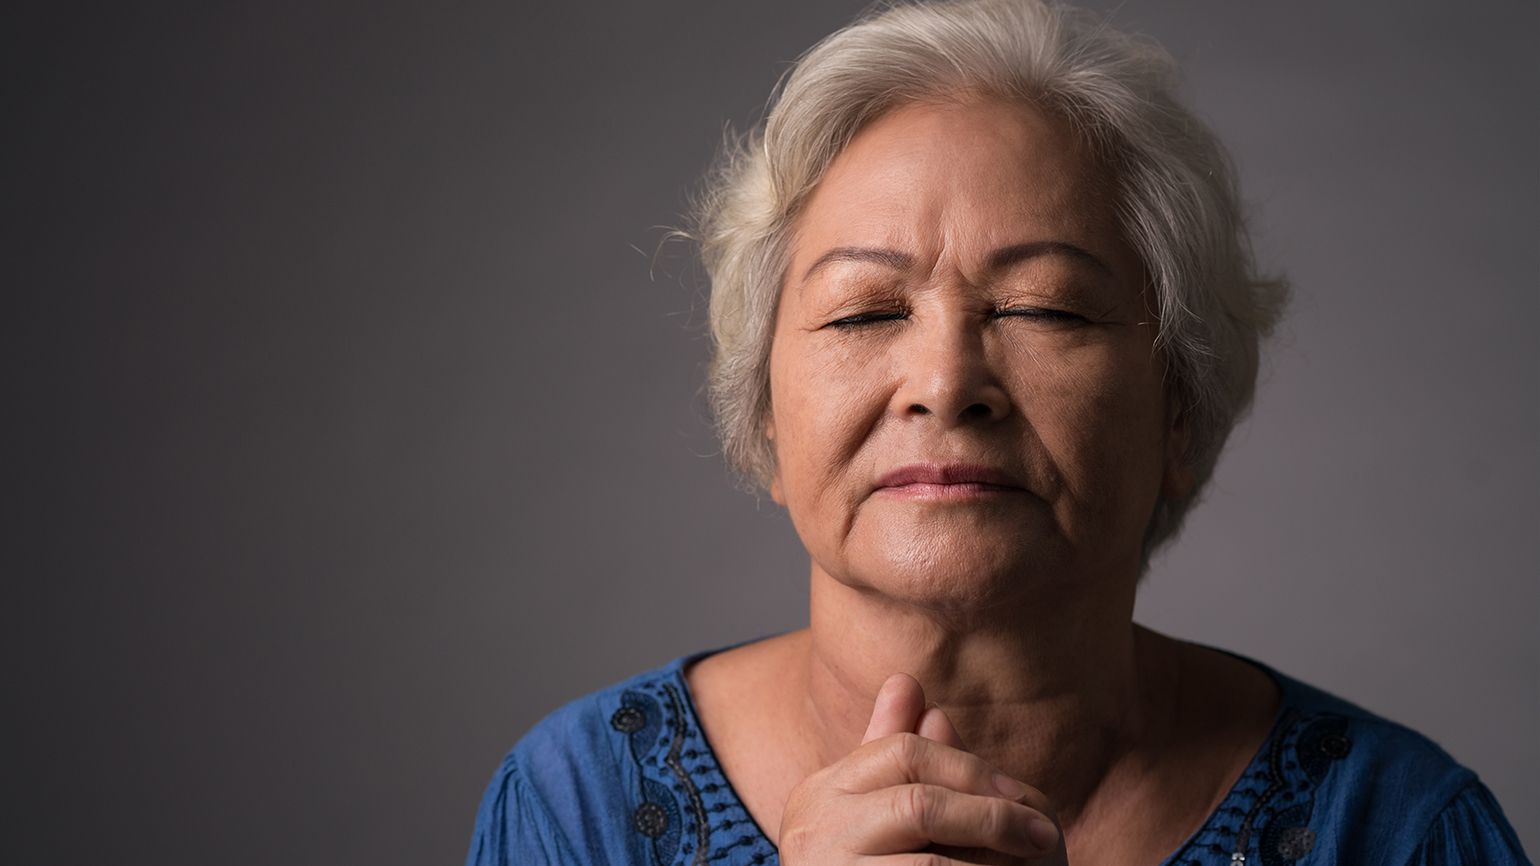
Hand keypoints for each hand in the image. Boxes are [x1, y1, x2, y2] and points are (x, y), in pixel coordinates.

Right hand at [777, 673, 1067, 864]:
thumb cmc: (870, 864)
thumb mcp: (880, 808)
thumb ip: (897, 754)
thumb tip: (908, 682)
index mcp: (821, 792)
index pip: (901, 752)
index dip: (967, 767)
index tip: (1018, 791)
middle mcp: (813, 832)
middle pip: (918, 804)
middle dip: (989, 816)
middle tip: (1044, 835)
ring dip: (989, 865)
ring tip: (1034, 864)